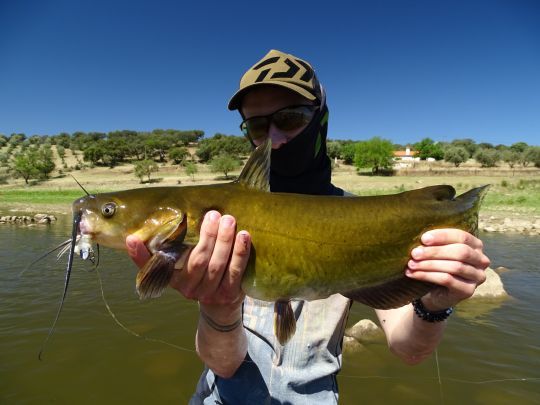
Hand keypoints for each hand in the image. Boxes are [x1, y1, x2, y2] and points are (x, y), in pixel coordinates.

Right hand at [126, 211, 250, 318]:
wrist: (220, 305)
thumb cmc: (199, 273)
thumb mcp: (182, 264)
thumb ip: (172, 245)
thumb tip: (154, 221)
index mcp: (171, 279)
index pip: (151, 267)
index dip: (139, 255)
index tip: (131, 238)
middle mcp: (187, 289)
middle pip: (197, 260)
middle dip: (207, 235)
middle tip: (213, 214)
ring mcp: (209, 293)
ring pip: (217, 265)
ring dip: (224, 241)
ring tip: (228, 220)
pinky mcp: (229, 294)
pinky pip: (235, 271)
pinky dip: (240, 252)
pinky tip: (243, 235)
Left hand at [405, 229, 490, 309]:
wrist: (436, 293)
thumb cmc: (437, 265)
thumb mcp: (438, 251)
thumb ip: (435, 243)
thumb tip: (422, 238)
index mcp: (475, 245)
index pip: (462, 236)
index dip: (443, 236)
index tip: (423, 239)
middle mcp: (481, 260)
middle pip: (460, 252)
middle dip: (435, 252)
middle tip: (414, 253)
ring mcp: (477, 277)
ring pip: (454, 267)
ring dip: (429, 264)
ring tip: (411, 264)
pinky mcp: (468, 291)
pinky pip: (447, 280)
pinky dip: (427, 275)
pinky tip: (413, 274)